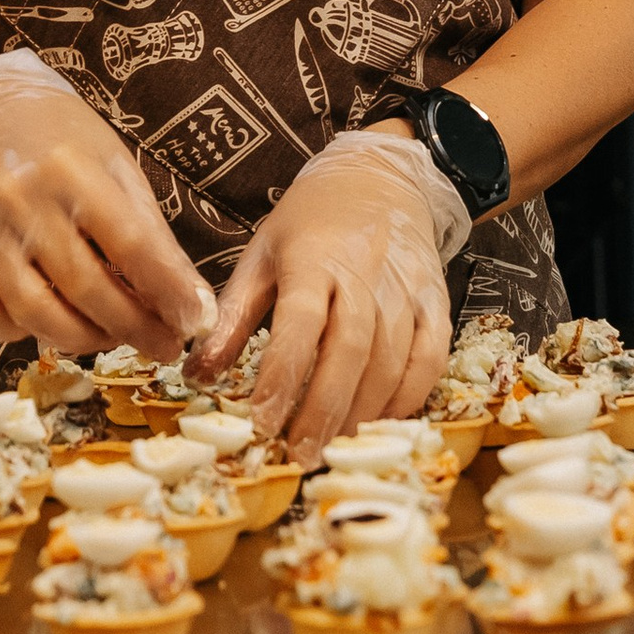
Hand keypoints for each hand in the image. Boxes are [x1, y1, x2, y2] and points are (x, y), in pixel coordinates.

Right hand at [0, 48, 213, 358]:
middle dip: (133, 326)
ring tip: (114, 336)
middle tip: (164, 344)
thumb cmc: (67, 144)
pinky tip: (51, 323)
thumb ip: (154, 235)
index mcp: (71, 169)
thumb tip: (192, 304)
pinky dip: (19, 331)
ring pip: (33, 310)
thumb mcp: (120, 168)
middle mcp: (22, 201)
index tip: (194, 320)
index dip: (166, 290)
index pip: (128, 242)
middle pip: (83, 285)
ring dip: (83, 338)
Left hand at [192, 124, 463, 462]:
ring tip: (332, 447)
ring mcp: (406, 290)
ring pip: (391, 362)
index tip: (263, 422)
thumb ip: (232, 316)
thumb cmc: (311, 221)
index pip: (299, 324)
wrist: (381, 178)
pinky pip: (430, 359)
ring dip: (362, 412)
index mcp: (312, 260)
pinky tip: (380, 420)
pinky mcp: (436, 301)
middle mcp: (363, 275)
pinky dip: (409, 396)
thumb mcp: (260, 256)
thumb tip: (196, 375)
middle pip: (350, 351)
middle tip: (299, 455)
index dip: (282, 377)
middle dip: (324, 410)